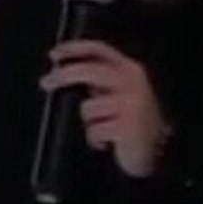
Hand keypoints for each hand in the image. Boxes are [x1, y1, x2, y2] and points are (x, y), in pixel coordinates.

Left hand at [39, 39, 169, 178]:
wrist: (156, 154)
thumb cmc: (133, 124)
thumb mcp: (120, 94)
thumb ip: (99, 79)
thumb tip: (65, 72)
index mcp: (130, 70)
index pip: (99, 50)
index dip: (73, 49)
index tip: (53, 55)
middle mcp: (132, 82)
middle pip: (89, 70)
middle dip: (63, 75)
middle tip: (46, 83)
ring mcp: (131, 104)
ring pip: (89, 108)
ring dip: (89, 122)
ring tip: (101, 130)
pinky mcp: (128, 127)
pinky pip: (95, 131)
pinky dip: (95, 139)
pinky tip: (106, 143)